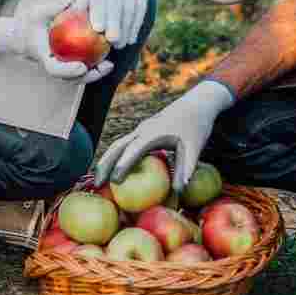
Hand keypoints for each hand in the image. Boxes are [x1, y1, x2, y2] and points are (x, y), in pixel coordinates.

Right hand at [0, 0, 114, 83]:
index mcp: (43, 56)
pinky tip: (109, 55)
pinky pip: (83, 67)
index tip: (81, 67)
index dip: (68, 71)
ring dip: (95, 73)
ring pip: (79, 77)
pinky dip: (95, 64)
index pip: (55, 69)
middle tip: (104, 67)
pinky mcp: (68, 64)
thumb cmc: (31, 22)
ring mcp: (61, 67)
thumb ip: (52, 8)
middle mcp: (53, 65)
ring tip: (109, 65)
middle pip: (71, 78)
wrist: (25, 33)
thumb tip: (68, 1)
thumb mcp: (38, 12)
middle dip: (89, 76)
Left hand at [75, 0, 147, 48]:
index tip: (98, 29)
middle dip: (116, 23)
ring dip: (127, 28)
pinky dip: (136, 25)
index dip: (100, 11)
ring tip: (120, 45)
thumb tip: (72, 29)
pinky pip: (141, 8)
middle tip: (112, 41)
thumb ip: (81, 6)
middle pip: (118, 2)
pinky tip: (131, 39)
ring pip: (131, 7)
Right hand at [94, 80, 234, 192]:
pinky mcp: (145, 131)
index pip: (133, 149)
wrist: (199, 103)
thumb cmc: (197, 124)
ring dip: (107, 160)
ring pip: (119, 144)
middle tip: (96, 184)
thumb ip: (186, 168)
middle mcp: (144, 129)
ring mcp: (143, 129)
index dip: (123, 165)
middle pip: (118, 146)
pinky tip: (117, 170)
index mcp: (153, 132)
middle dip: (105, 164)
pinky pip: (126, 145)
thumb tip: (179, 191)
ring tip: (99, 180)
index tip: (114, 182)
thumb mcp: (194, 147)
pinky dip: (117, 157)